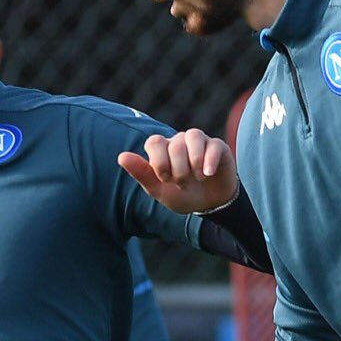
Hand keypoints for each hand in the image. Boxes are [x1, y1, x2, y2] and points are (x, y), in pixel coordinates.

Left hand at [118, 129, 238, 214]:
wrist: (209, 205)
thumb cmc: (181, 195)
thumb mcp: (158, 190)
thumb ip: (142, 173)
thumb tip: (121, 157)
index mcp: (163, 149)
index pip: (154, 142)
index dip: (159, 161)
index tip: (165, 179)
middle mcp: (180, 141)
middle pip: (175, 144)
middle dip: (178, 170)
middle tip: (182, 184)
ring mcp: (200, 142)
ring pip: (193, 136)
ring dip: (193, 161)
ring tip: (198, 178)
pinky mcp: (218, 147)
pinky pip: (213, 145)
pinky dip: (209, 160)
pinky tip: (208, 174)